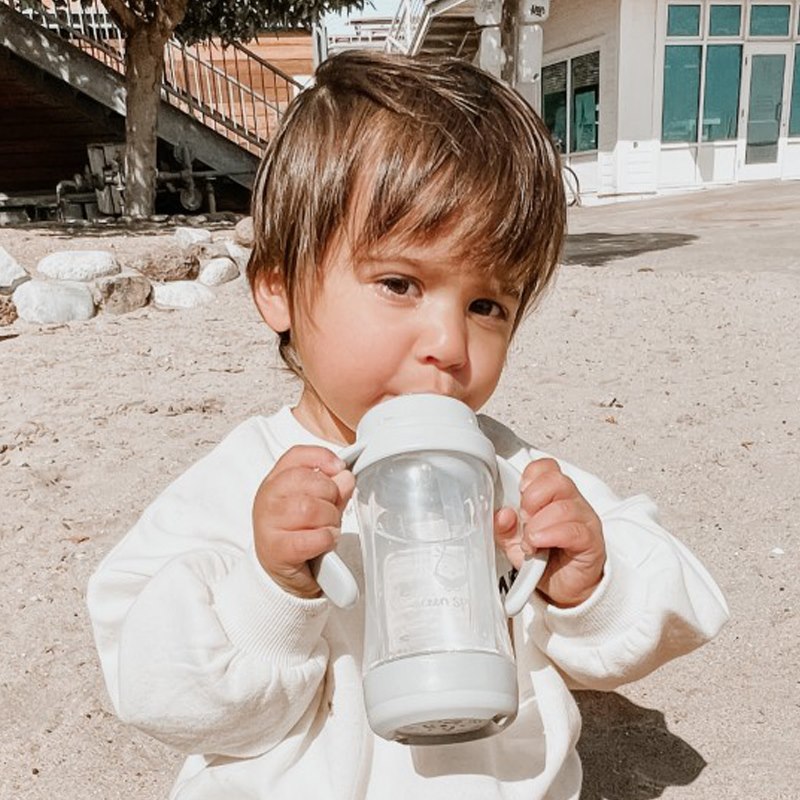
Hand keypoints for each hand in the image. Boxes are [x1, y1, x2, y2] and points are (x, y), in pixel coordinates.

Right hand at [253, 446, 354, 598]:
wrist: (280, 572)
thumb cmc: (297, 533)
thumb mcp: (317, 504)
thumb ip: (333, 488)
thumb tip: (346, 476)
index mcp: (275, 481)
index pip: (297, 456)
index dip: (322, 458)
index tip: (339, 468)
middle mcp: (268, 499)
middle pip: (310, 481)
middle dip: (331, 496)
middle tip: (330, 511)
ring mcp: (269, 523)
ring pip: (312, 508)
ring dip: (330, 520)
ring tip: (327, 528)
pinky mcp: (277, 549)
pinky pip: (315, 536)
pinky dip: (327, 539)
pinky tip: (324, 542)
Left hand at [495, 458, 605, 607]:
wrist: (564, 589)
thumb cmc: (544, 561)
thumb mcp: (514, 543)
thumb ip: (504, 528)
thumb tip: (502, 514)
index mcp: (553, 495)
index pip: (546, 468)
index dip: (530, 476)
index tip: (519, 494)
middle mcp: (572, 502)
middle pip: (556, 480)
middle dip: (532, 499)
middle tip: (525, 520)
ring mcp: (584, 519)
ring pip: (563, 506)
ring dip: (539, 525)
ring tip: (531, 541)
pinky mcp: (591, 540)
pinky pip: (574, 530)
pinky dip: (551, 536)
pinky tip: (540, 544)